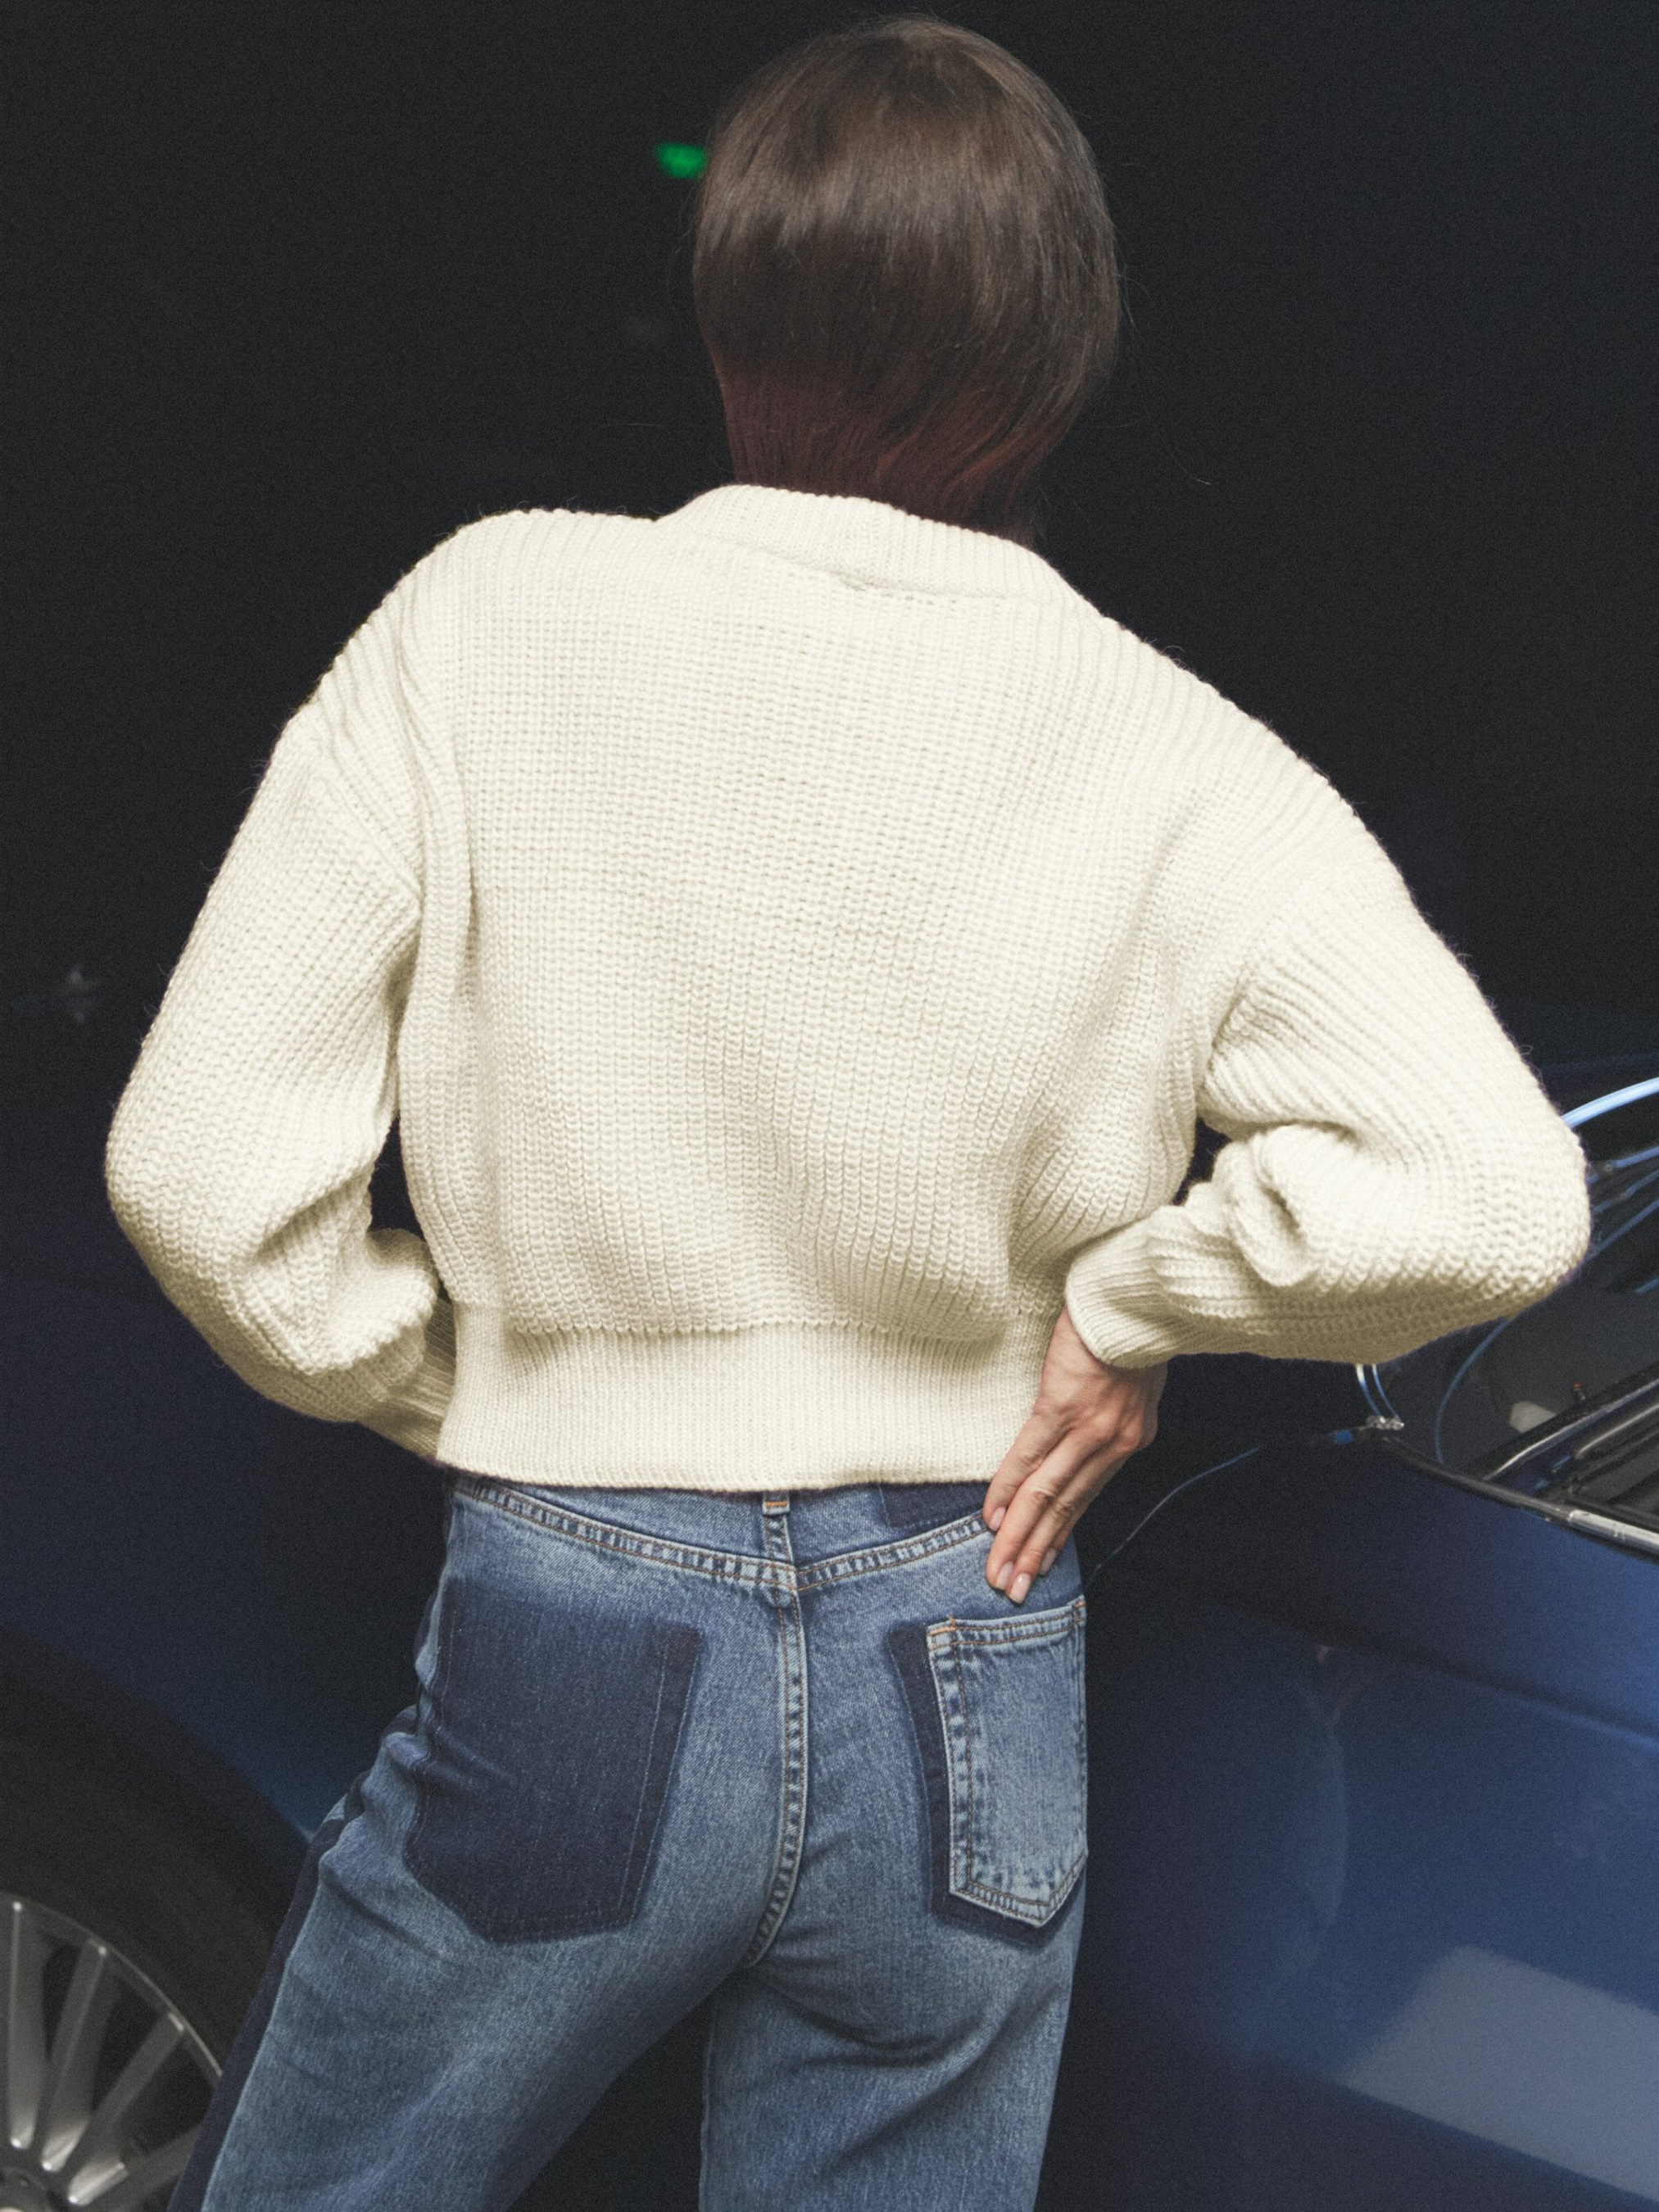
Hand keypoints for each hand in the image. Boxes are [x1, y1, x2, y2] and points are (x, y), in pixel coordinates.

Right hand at [982, 1303, 1166, 1602]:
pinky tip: (992, 1516)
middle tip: (1012, 1587)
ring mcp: (1086, 1429)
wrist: (1136, 1297)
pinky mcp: (1060, 1406)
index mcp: (1130, 1440)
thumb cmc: (1130, 1328)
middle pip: (1065, 1507)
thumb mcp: (1135, 1380)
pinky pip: (1028, 1455)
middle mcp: (1112, 1444)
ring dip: (1019, 1536)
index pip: (1086, 1497)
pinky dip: (1008, 1489)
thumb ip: (1113, 1412)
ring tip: (999, 1567)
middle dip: (1036, 1551)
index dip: (1059, 1533)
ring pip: (1046, 1493)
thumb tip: (1089, 1428)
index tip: (1039, 1563)